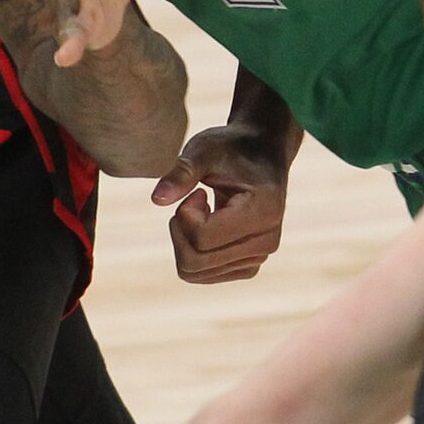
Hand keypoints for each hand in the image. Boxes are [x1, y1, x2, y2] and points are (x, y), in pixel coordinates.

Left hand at [152, 124, 291, 283]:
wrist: (261, 154)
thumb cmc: (232, 147)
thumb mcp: (205, 150)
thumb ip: (182, 172)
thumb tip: (157, 199)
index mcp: (263, 211)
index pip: (203, 238)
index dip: (185, 214)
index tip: (196, 191)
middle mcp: (267, 242)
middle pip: (195, 262)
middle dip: (180, 230)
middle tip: (192, 200)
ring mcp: (259, 258)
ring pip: (195, 273)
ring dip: (186, 240)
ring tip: (203, 210)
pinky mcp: (249, 265)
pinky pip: (203, 276)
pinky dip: (194, 250)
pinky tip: (209, 224)